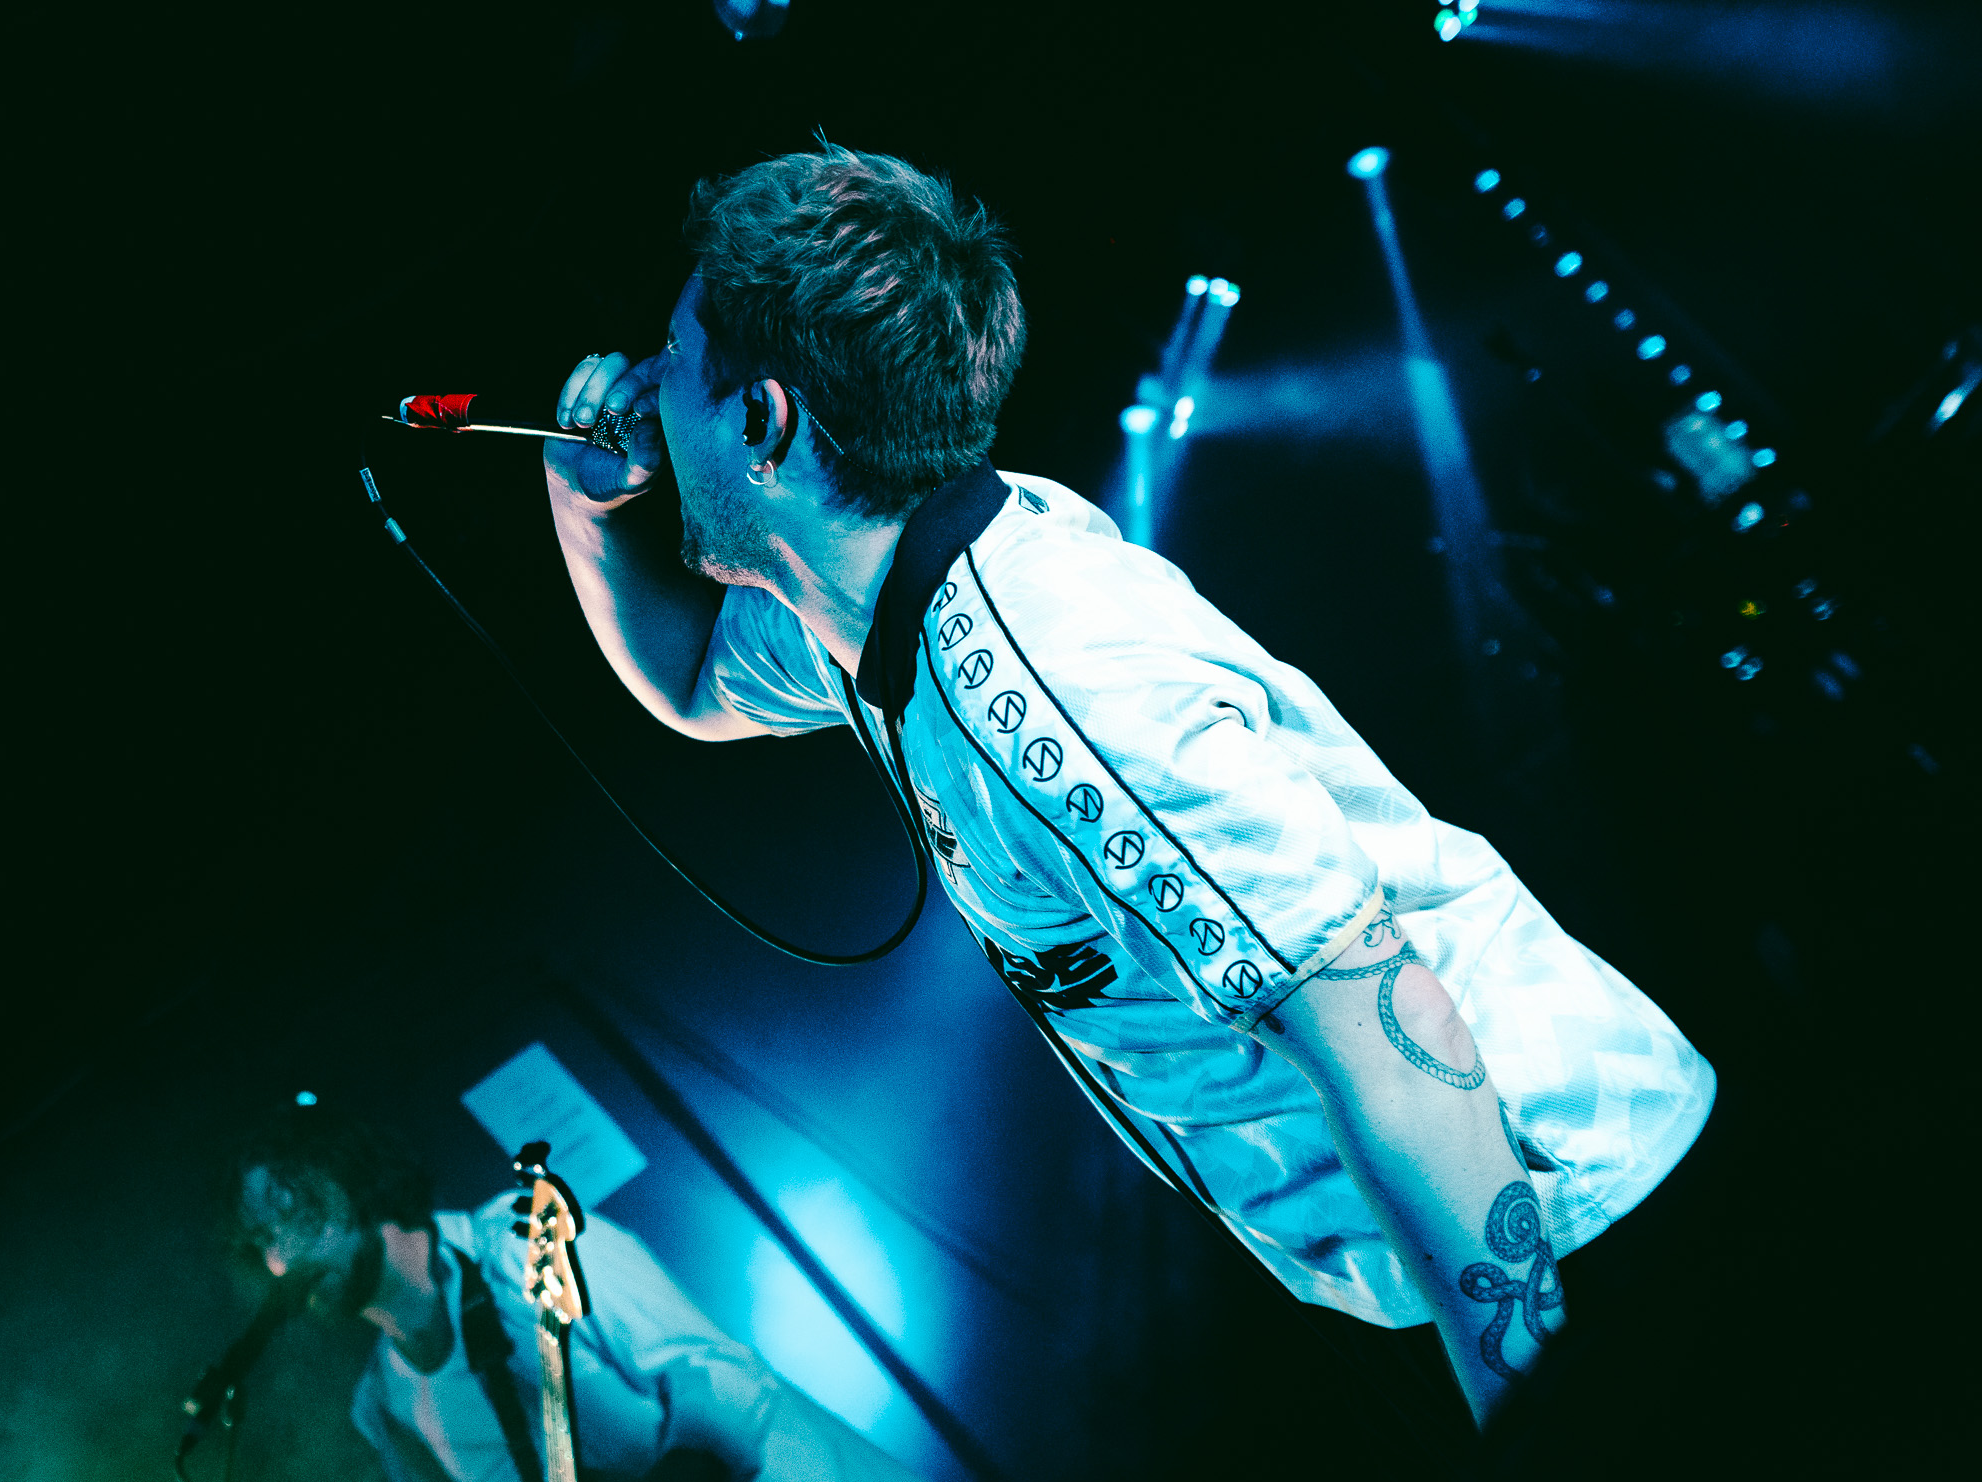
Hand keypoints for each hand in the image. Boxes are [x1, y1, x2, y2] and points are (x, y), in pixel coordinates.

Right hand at [545, 350, 666, 501]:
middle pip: (641, 367)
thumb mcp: (632, 480)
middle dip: (622, 386)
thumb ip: (645, 459)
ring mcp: (615, 387)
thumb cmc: (612, 483)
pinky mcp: (587, 384)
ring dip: (593, 391)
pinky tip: (567, 423)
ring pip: (612, 362)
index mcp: (661, 417)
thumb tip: (649, 427)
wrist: (575, 485)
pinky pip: (583, 369)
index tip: (640, 410)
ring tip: (582, 424)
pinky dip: (571, 393)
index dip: (655, 390)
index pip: (668, 386)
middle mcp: (642, 396)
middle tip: (610, 411)